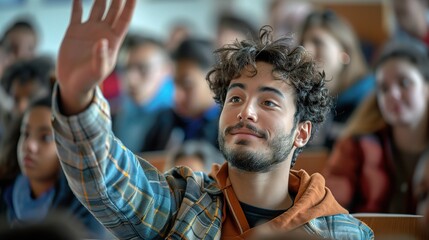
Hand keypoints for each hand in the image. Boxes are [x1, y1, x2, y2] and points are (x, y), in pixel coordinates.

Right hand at [57, 0, 135, 114]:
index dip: (129, 7)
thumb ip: (101, 58)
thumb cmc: (88, 81)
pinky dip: (78, 3)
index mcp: (113, 41)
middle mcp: (103, 33)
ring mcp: (89, 31)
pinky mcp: (74, 31)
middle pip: (113, 10)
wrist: (72, 84)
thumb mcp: (97, 71)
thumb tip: (102, 41)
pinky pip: (77, 13)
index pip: (124, 20)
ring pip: (97, 7)